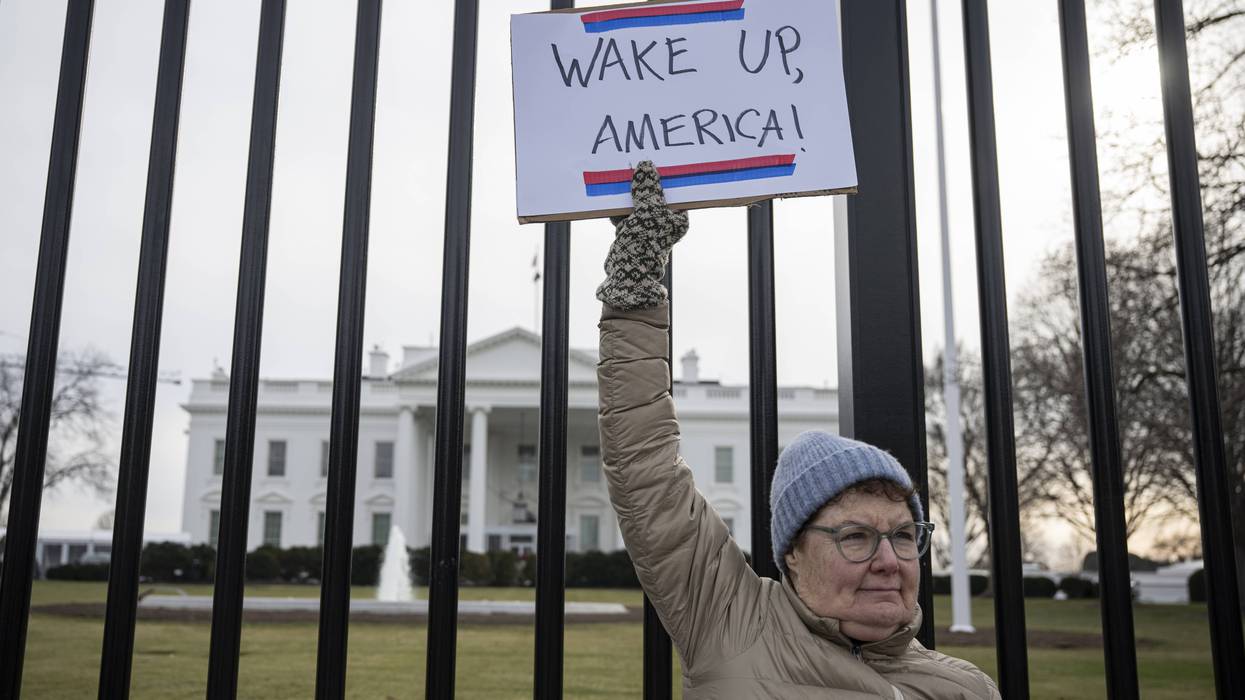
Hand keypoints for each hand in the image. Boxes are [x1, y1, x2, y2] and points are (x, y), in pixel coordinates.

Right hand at [596, 161, 688, 309]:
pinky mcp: (631, 232)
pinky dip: (618, 208)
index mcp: (677, 218)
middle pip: (654, 194)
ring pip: (637, 202)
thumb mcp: (648, 211)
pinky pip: (625, 213)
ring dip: (627, 194)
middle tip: (633, 165)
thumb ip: (647, 189)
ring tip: (618, 180)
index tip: (654, 158)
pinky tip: (610, 202)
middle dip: (642, 183)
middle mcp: (665, 222)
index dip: (663, 175)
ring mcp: (647, 227)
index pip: (673, 190)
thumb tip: (646, 166)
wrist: (625, 276)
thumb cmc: (643, 245)